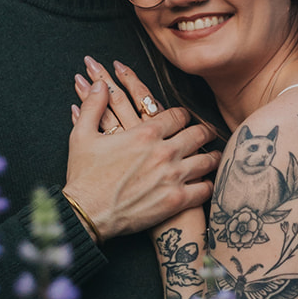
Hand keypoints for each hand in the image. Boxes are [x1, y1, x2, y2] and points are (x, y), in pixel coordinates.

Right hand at [65, 58, 218, 240]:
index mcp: (145, 133)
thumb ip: (93, 106)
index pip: (178, 115)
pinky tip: (208, 183)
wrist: (86, 213)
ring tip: (216, 156)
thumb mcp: (81, 135)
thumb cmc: (83, 175)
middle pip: (198, 134)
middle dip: (206, 132)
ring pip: (206, 160)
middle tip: (210, 133)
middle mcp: (164, 152)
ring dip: (213, 156)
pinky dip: (208, 185)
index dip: (184, 115)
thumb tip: (100, 85)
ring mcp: (172, 177)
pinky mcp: (175, 200)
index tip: (187, 119)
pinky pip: (204, 189)